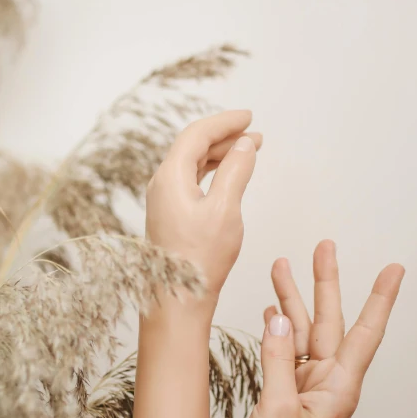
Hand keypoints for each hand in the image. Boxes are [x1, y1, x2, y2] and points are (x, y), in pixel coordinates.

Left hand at [146, 110, 261, 299]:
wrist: (178, 300)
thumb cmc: (199, 260)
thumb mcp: (225, 209)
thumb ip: (236, 171)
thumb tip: (245, 145)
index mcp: (170, 177)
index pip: (197, 135)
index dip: (224, 122)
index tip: (249, 117)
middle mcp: (161, 184)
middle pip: (192, 146)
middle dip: (225, 136)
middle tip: (254, 132)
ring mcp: (164, 200)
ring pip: (192, 163)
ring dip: (220, 154)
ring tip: (249, 150)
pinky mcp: (169, 215)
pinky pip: (191, 180)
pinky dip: (212, 172)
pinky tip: (228, 176)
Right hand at [233, 240, 404, 417]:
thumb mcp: (276, 408)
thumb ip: (278, 360)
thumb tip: (279, 319)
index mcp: (338, 385)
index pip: (365, 332)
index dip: (380, 298)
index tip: (394, 270)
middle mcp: (327, 380)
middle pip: (328, 320)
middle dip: (324, 281)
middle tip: (325, 246)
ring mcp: (306, 385)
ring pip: (301, 331)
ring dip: (291, 299)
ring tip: (281, 266)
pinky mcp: (287, 392)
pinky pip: (284, 351)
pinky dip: (277, 329)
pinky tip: (270, 311)